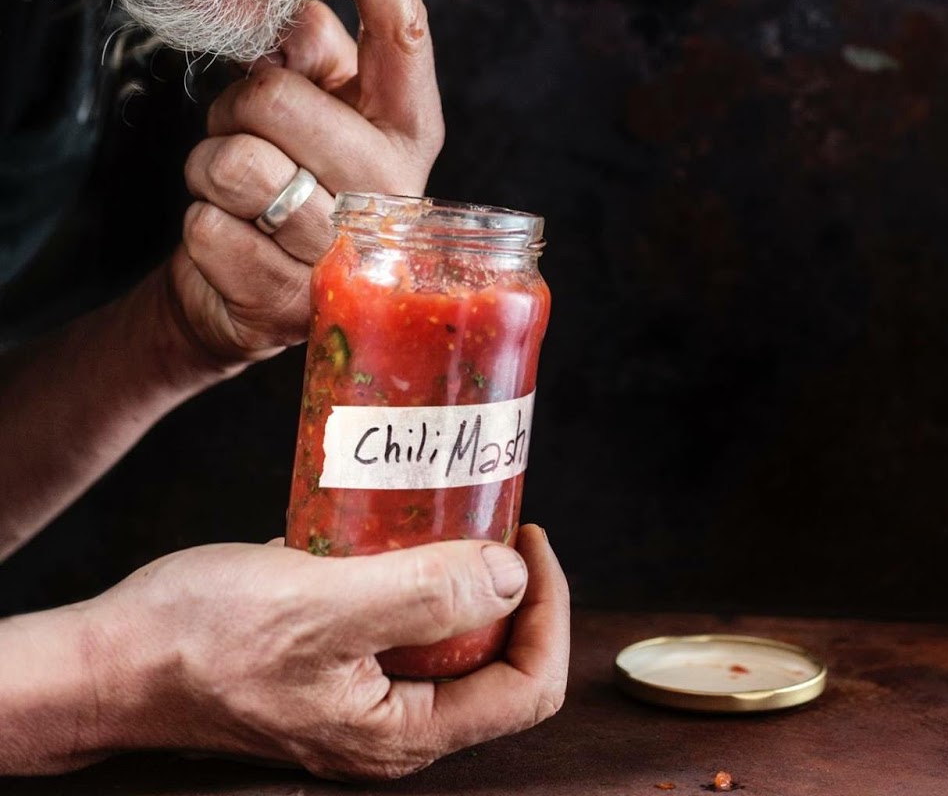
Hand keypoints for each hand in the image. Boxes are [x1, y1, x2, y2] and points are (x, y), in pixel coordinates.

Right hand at [91, 526, 567, 779]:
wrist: (111, 658)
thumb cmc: (199, 640)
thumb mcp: (320, 605)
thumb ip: (423, 594)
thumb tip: (511, 577)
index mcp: (403, 731)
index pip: (527, 686)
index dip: (547, 608)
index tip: (527, 535)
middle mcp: (392, 723)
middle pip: (498, 659)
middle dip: (510, 583)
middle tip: (494, 509)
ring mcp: (361, 694)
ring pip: (450, 633)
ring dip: (462, 569)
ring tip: (452, 504)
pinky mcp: (333, 661)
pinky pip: (399, 617)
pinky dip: (411, 567)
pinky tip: (392, 519)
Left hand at [167, 0, 444, 370]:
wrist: (250, 286)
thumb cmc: (292, 167)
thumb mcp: (317, 98)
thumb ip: (314, 41)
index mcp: (408, 127)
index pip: (404, 40)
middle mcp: (389, 190)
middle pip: (275, 99)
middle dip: (235, 105)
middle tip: (243, 125)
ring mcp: (341, 252)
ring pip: (232, 165)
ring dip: (210, 166)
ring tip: (236, 184)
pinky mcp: (287, 303)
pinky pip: (206, 228)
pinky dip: (201, 225)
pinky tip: (232, 237)